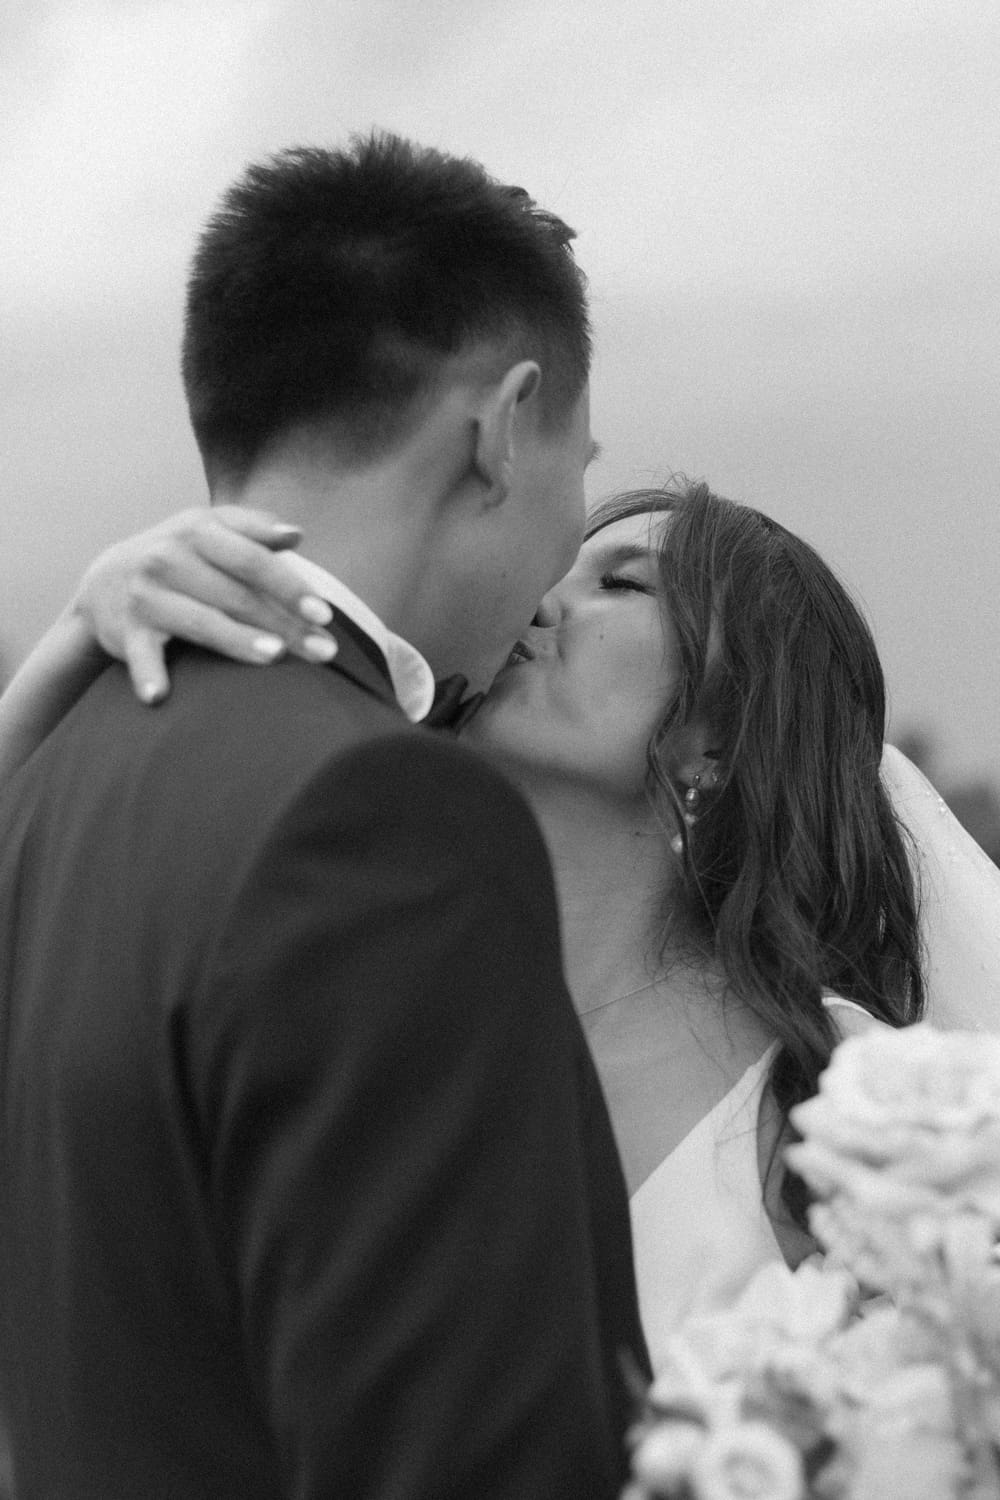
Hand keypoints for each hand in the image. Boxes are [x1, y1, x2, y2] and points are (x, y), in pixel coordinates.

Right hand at [71, 505, 337, 703]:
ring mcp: (146, 595)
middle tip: (324, 652)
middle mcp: (168, 558)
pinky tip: (158, 696)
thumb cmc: (178, 557)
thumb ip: (252, 529)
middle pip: (237, 595)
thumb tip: (297, 535)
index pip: (252, 559)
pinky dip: (147, 674)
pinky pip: (141, 655)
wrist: (104, 581)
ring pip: (201, 621)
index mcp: (197, 530)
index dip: (290, 587)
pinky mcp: (127, 631)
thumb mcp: (207, 530)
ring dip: (236, 640)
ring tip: (274, 656)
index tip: (326, 614)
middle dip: (285, 625)